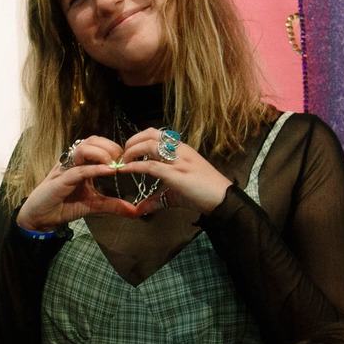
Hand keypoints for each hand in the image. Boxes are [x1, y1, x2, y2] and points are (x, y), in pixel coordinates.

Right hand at [15, 136, 164, 230]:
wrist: (41, 218)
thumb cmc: (63, 207)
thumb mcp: (94, 204)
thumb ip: (113, 204)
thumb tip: (135, 211)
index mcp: (80, 163)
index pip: (98, 144)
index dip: (113, 147)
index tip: (127, 159)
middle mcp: (72, 161)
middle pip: (92, 140)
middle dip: (110, 147)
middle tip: (123, 160)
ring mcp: (65, 169)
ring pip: (83, 148)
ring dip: (102, 154)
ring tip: (115, 164)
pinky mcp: (60, 180)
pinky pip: (79, 170)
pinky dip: (95, 169)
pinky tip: (109, 171)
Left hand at [109, 128, 234, 214]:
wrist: (222, 199)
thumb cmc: (202, 193)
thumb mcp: (174, 194)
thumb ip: (156, 199)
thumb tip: (139, 209)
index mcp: (181, 149)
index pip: (156, 134)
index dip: (138, 139)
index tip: (128, 151)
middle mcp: (180, 151)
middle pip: (150, 134)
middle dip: (131, 142)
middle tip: (122, 155)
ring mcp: (179, 161)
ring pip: (149, 145)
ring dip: (131, 152)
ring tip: (123, 162)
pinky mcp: (177, 175)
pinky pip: (151, 166)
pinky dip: (135, 166)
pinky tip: (125, 170)